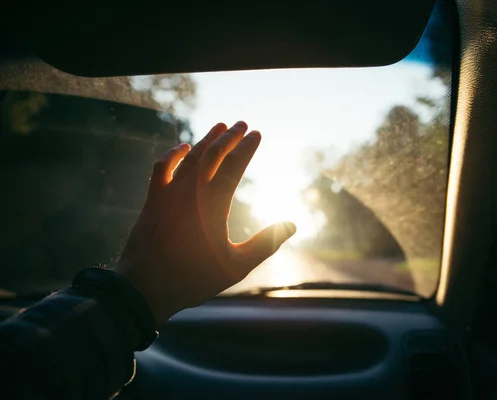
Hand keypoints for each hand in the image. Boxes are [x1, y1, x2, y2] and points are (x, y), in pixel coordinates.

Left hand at [115, 121, 295, 323]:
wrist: (144, 288)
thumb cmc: (193, 279)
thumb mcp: (236, 266)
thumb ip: (265, 244)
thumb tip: (292, 225)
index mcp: (213, 204)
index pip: (233, 166)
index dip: (246, 148)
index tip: (257, 133)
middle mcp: (190, 191)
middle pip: (212, 154)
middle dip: (229, 137)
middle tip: (242, 124)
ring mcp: (168, 193)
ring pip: (190, 157)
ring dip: (206, 140)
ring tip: (220, 126)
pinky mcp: (153, 199)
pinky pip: (162, 167)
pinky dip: (174, 154)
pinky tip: (183, 147)